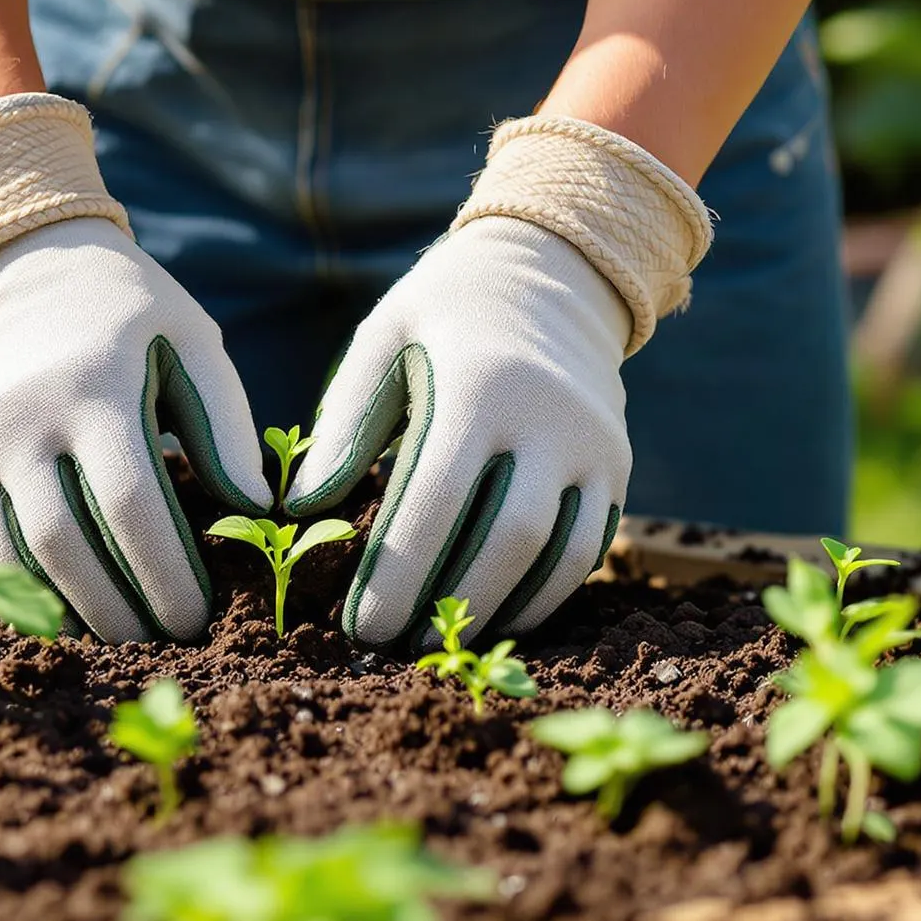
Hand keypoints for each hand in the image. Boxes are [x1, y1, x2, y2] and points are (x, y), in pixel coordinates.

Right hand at [0, 217, 272, 641]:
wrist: (13, 264)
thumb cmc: (125, 308)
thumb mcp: (190, 338)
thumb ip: (226, 423)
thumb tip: (252, 511)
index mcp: (93, 388)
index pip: (131, 506)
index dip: (167, 575)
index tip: (201, 620)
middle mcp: (23, 422)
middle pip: (67, 546)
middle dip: (120, 610)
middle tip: (164, 645)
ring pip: (15, 556)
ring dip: (70, 610)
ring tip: (121, 639)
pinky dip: (23, 587)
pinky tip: (69, 610)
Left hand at [287, 217, 629, 645]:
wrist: (554, 273)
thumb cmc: (443, 313)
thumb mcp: (382, 339)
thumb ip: (343, 422)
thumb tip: (302, 510)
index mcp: (482, 384)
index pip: (437, 500)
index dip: (399, 574)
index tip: (359, 626)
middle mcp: (551, 419)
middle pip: (508, 540)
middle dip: (450, 604)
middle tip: (397, 647)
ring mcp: (595, 447)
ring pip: (558, 558)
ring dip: (500, 612)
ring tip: (443, 640)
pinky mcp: (617, 469)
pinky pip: (587, 551)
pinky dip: (543, 596)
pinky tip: (494, 616)